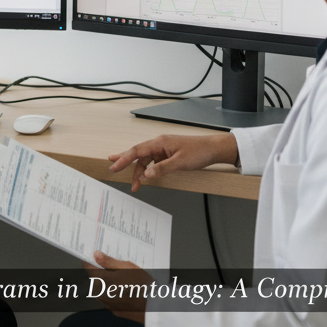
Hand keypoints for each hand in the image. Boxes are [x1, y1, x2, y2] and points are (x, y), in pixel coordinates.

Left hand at [83, 251, 149, 322]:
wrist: (153, 308)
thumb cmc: (142, 286)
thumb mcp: (127, 267)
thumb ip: (109, 262)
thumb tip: (96, 255)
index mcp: (101, 280)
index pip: (87, 266)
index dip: (89, 258)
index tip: (93, 254)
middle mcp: (101, 293)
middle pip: (95, 277)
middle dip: (102, 270)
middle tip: (113, 264)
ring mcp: (107, 303)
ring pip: (102, 288)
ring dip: (108, 282)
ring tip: (123, 277)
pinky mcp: (114, 309)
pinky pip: (109, 298)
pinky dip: (114, 292)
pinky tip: (125, 288)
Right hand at [108, 133, 238, 191]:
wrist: (214, 149)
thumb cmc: (199, 151)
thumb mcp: (180, 163)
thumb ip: (161, 169)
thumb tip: (146, 175)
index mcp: (160, 142)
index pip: (137, 151)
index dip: (124, 159)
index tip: (114, 166)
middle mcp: (160, 143)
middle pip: (138, 153)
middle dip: (125, 161)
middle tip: (112, 167)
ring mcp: (164, 149)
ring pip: (146, 159)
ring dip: (139, 171)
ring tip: (135, 184)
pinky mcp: (169, 154)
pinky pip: (153, 161)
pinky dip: (148, 169)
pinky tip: (146, 176)